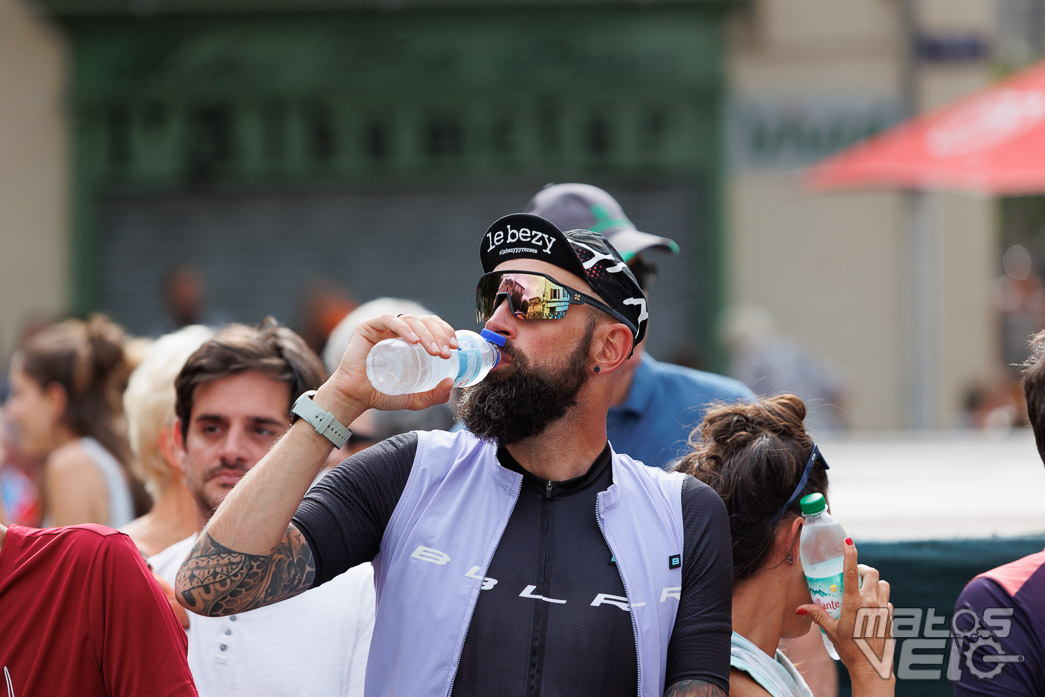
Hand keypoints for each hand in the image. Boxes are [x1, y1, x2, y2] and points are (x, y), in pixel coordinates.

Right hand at [324, 312, 458, 412]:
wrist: (355, 398)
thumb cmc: (382, 395)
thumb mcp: (415, 398)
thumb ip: (433, 395)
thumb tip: (451, 383)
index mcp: (409, 340)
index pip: (432, 327)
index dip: (446, 332)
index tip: (455, 347)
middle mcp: (398, 330)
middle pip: (424, 321)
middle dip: (440, 334)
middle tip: (446, 353)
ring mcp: (383, 327)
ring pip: (411, 319)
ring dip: (427, 333)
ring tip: (434, 351)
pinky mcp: (368, 327)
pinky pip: (389, 320)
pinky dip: (404, 328)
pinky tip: (414, 341)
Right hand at [797, 538, 894, 692]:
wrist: (872, 668)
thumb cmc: (850, 649)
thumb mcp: (831, 631)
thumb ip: (817, 615)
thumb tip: (800, 608)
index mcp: (853, 602)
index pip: (852, 572)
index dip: (850, 553)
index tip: (847, 540)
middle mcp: (870, 602)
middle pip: (872, 573)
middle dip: (863, 569)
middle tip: (854, 575)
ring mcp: (883, 608)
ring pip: (884, 584)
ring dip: (875, 583)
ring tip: (864, 590)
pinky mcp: (890, 617)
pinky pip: (887, 600)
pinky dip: (881, 598)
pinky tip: (871, 608)